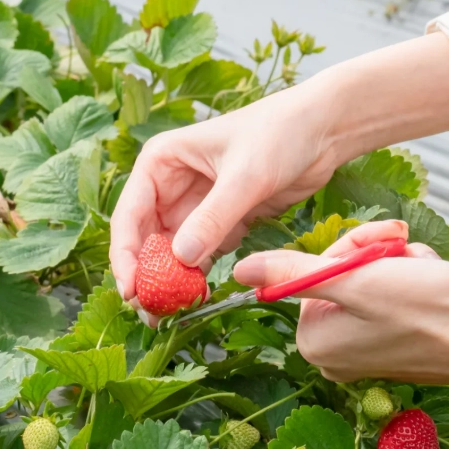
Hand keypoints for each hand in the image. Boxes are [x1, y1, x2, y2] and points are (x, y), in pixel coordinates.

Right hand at [109, 84, 339, 309]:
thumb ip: (213, 217)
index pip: (130, 215)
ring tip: (169, 315)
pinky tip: (200, 299)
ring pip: (172, 253)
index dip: (126, 255)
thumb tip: (181, 258)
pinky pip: (203, 255)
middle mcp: (172, 185)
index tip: (131, 290)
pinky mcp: (223, 222)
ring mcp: (197, 206)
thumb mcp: (245, 176)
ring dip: (170, 282)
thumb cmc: (279, 135)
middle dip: (146, 276)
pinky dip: (198, 278)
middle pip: (146, 239)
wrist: (322, 132)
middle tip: (150, 313)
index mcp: (162, 162)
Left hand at [233, 220, 448, 406]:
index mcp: (315, 340)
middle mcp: (334, 351)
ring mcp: (363, 349)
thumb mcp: (356, 282)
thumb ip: (294, 274)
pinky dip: (408, 278)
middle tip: (405, 253)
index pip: (315, 269)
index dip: (351, 249)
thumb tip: (239, 269)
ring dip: (395, 262)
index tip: (380, 249)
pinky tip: (429, 282)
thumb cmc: (430, 309)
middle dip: (374, 255)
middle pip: (338, 273)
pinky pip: (387, 293)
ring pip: (366, 276)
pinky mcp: (390, 343)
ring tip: (421, 271)